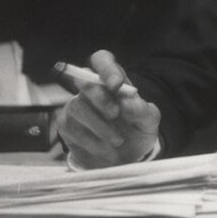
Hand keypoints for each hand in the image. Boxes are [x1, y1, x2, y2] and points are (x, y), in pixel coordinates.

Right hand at [55, 50, 160, 168]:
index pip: (102, 60)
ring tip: (118, 141)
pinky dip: (93, 143)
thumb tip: (126, 102)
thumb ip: (141, 110)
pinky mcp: (67, 126)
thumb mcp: (149, 121)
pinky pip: (73, 129)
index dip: (106, 68)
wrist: (127, 157)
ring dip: (101, 127)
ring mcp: (76, 106)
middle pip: (84, 80)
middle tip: (115, 114)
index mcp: (113, 81)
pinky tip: (107, 151)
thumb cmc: (138, 131)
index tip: (116, 85)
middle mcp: (91, 89)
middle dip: (100, 97)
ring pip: (78, 107)